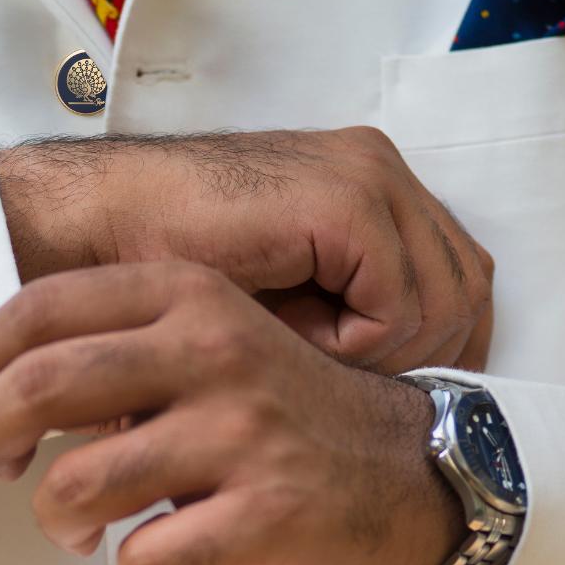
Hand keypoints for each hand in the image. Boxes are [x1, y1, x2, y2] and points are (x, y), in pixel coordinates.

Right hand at [0, 127, 492, 375]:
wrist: (94, 231)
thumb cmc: (167, 274)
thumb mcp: (281, 300)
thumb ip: (347, 314)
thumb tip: (408, 387)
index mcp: (370, 186)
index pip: (460, 273)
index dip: (443, 344)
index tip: (402, 393)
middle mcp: (381, 171)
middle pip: (469, 286)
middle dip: (429, 355)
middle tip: (361, 388)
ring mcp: (368, 179)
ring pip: (444, 301)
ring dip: (383, 354)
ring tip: (309, 356)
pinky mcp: (346, 203)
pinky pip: (398, 306)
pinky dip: (356, 343)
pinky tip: (295, 338)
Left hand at [0, 261, 466, 564]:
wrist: (405, 472)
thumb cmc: (288, 413)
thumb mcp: (215, 341)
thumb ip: (129, 349)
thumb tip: (18, 387)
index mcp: (192, 297)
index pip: (45, 307)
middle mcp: (214, 354)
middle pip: (44, 386)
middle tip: (1, 461)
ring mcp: (242, 436)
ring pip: (80, 484)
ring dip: (57, 517)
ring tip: (77, 526)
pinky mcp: (267, 515)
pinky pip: (150, 559)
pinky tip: (160, 552)